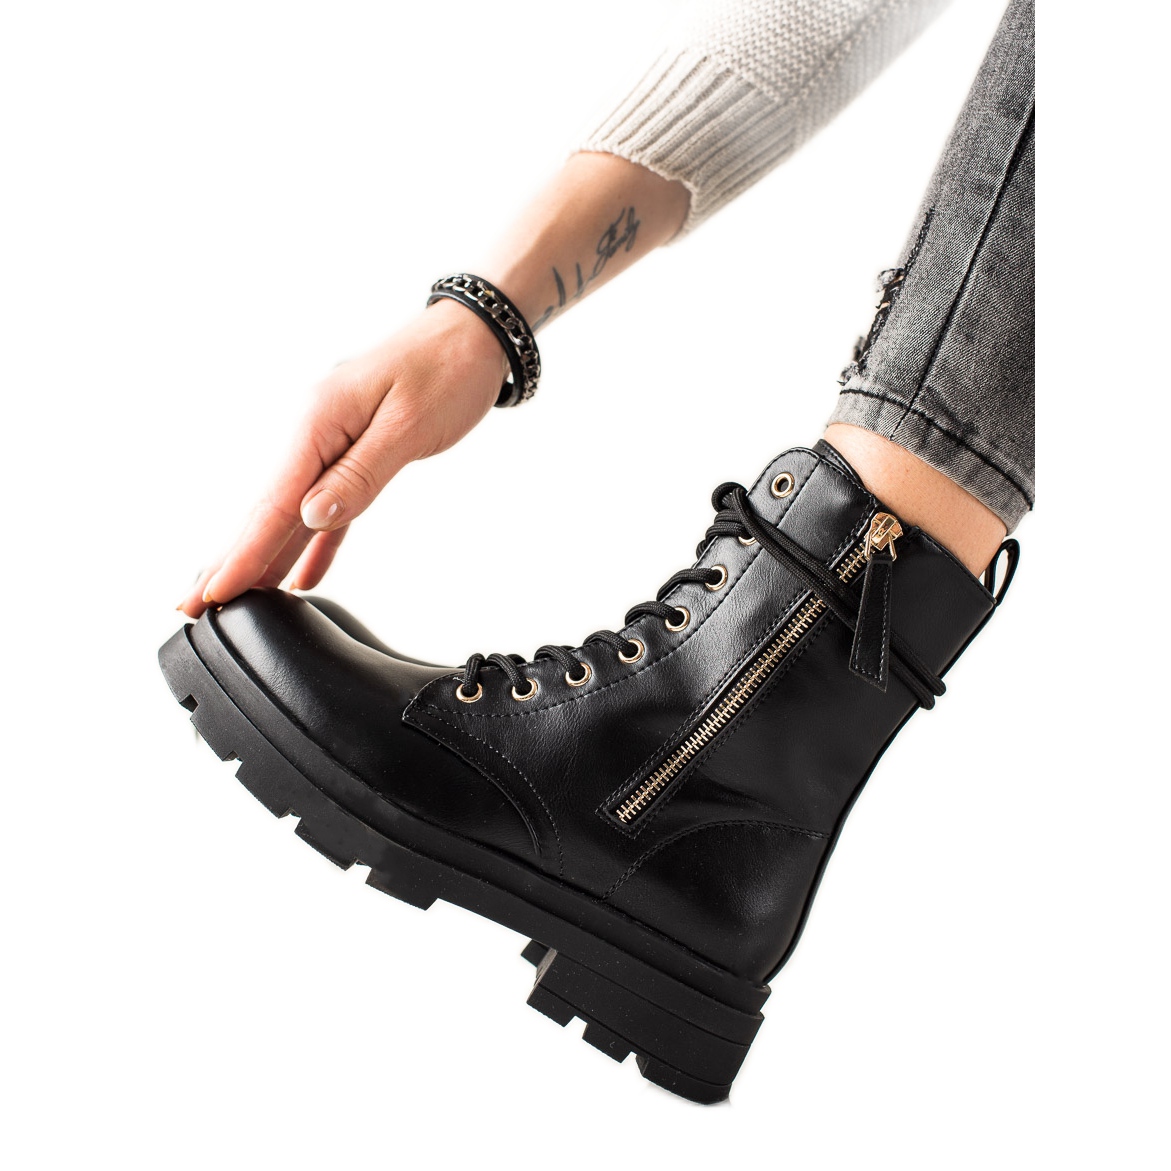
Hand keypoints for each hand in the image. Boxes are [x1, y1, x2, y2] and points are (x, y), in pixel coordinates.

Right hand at [179, 299, 506, 617]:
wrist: (471, 334)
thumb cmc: (445, 370)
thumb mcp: (407, 425)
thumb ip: (359, 474)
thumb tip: (311, 516)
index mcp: (318, 422)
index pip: (273, 502)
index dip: (242, 553)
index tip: (211, 592)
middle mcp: (314, 433)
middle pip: (266, 509)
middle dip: (230, 559)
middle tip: (189, 605)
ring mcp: (332, 443)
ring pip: (289, 511)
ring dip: (262, 555)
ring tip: (233, 598)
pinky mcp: (354, 453)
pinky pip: (326, 506)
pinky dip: (312, 542)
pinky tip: (300, 575)